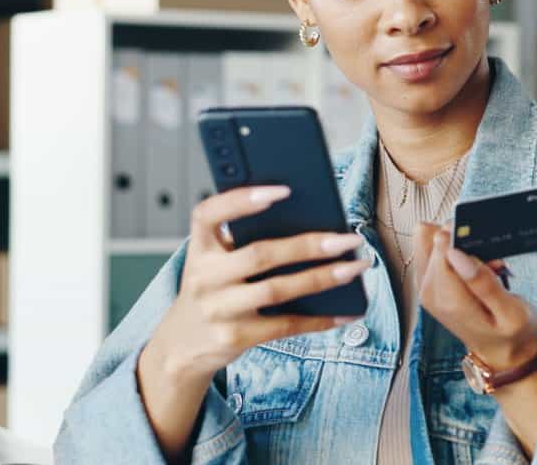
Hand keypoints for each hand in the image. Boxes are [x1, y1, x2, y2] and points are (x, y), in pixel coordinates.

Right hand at [142, 185, 369, 384]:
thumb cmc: (213, 290)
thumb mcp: (215, 262)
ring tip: (356, 268)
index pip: (208, 214)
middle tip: (349, 238)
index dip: (241, 200)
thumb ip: (244, 242)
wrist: (181, 346)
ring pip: (277, 290)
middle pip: (260, 255)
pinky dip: (320, 319)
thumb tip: (312, 224)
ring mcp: (218, 310)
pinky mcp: (234, 337)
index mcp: (199, 248)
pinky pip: (285, 325)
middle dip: (309, 245)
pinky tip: (346, 311)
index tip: (283, 191)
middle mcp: (204, 277)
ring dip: (322, 278)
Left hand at [413, 223, 536, 371]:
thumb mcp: (510, 312)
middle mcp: (430, 293)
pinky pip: (431, 251)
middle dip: (461, 241)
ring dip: (457, 245)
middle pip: (431, 240)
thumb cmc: (512, 333)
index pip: (441, 248)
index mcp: (449, 300)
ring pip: (427, 241)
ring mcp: (426, 290)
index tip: (484, 247)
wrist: (502, 353)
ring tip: (482, 264)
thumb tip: (456, 254)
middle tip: (487, 260)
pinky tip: (474, 266)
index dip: (462, 237)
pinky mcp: (429, 286)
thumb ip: (483, 283)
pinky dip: (453, 252)